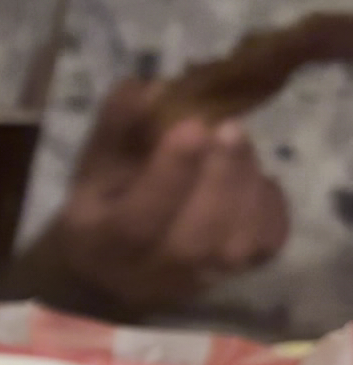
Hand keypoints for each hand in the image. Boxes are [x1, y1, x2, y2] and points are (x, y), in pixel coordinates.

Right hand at [26, 79, 288, 316]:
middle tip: (229, 128)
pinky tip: (255, 179)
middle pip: (195, 238)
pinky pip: (268, 242)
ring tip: (237, 145)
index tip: (193, 125)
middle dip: (220, 177)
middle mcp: (153, 270)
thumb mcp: (94, 166)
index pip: (138, 220)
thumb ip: (118, 126)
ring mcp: (199, 277)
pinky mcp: (236, 274)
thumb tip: (151, 87)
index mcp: (104, 240)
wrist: (114, 274)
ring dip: (246, 184)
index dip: (170, 174)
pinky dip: (271, 204)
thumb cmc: (103, 208)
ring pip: (237, 242)